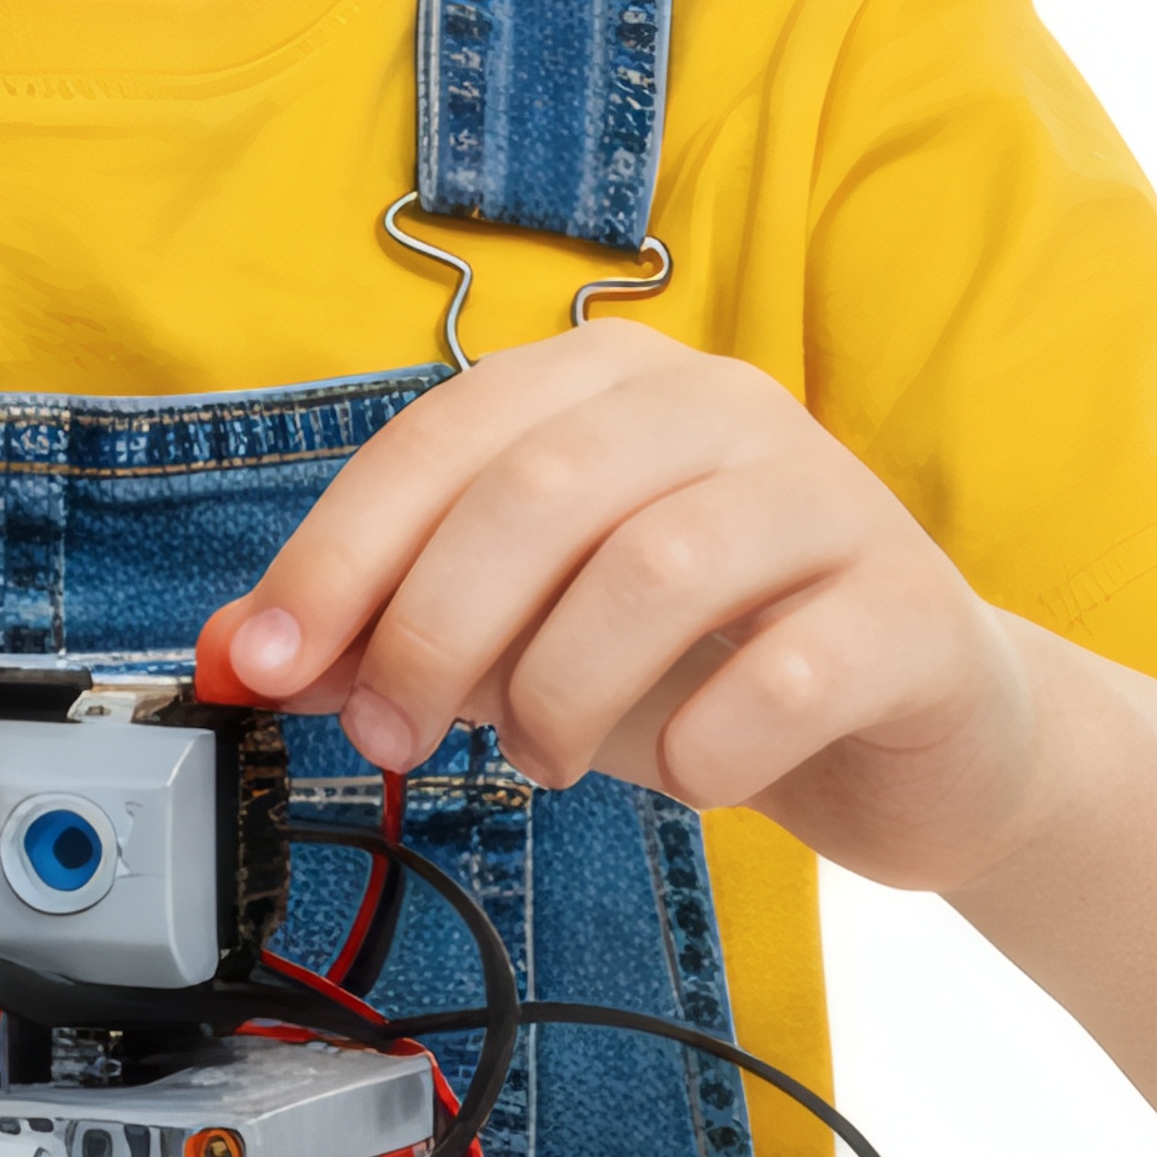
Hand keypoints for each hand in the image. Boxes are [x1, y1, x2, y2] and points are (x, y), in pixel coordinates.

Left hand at [199, 322, 1054, 885]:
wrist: (913, 733)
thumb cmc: (704, 663)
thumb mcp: (524, 640)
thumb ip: (387, 631)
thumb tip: (243, 651)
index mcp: (611, 382)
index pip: (443, 437)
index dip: (339, 554)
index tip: (268, 665)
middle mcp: (725, 406)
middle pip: (539, 495)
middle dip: (434, 634)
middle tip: (397, 740)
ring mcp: (831, 498)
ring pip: (655, 570)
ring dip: (560, 695)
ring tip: (543, 760)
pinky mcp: (911, 610)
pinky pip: (786, 671)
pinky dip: (707, 744)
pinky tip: (691, 773)